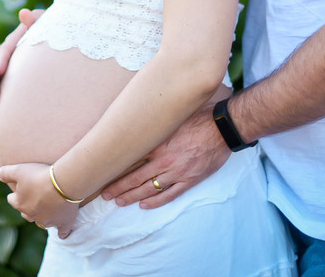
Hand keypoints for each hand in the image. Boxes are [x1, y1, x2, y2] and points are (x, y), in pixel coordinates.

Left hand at [0, 162, 80, 236]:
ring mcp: (48, 220)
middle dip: (27, 207)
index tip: (19, 188)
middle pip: (26, 214)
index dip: (15, 194)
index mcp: (20, 204)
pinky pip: (62, 232)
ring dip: (42, 217)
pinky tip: (62, 233)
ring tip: (46, 210)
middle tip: (33, 198)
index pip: (12, 200)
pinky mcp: (63, 223)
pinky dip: (61, 232)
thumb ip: (6, 173)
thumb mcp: (19, 170)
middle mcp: (32, 215)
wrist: (63, 182)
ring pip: (42, 222)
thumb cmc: (39, 175)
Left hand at [98, 104, 228, 208]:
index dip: (116, 169)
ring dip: (133, 196)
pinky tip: (145, 205)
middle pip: (136, 178)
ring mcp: (177, 172)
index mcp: (158, 144)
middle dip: (119, 187)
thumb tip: (136, 123)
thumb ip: (155, 126)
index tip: (103, 173)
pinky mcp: (190, 180)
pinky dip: (156, 201)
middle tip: (105, 194)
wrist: (222, 129)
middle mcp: (164, 161)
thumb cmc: (197, 119)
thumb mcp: (171, 119)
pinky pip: (170, 195)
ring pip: (150, 189)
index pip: (131, 160)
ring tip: (120, 201)